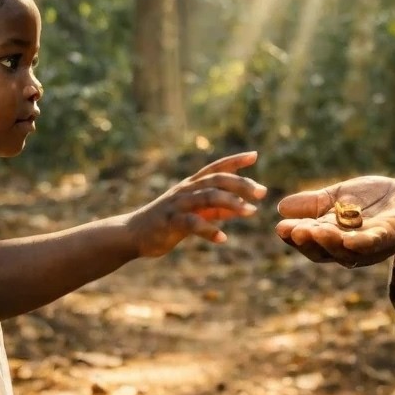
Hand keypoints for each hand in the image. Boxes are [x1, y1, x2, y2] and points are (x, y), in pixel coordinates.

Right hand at [128, 151, 266, 257]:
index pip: (215, 168)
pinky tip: (222, 239)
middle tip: (262, 192)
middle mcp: (185, 190)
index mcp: (191, 185)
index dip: (234, 160)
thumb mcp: (195, 213)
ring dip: (231, 204)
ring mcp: (177, 205)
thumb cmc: (167, 223)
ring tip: (251, 212)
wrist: (133, 234)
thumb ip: (217, 210)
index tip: (255, 155)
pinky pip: (192, 224)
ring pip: (207, 197)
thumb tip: (242, 208)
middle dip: (240, 184)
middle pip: (216, 180)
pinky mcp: (169, 222)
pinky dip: (209, 230)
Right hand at [275, 176, 394, 268]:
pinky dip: (364, 242)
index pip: (310, 241)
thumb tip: (281, 207)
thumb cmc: (370, 202)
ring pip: (349, 250)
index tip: (281, 227)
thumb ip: (314, 204)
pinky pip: (377, 242)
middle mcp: (350, 247)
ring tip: (316, 230)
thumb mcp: (338, 198)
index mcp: (333, 237)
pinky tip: (350, 239)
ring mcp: (372, 244)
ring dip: (332, 242)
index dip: (295, 237)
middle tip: (295, 230)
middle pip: (326, 251)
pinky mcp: (393, 235)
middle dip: (310, 241)